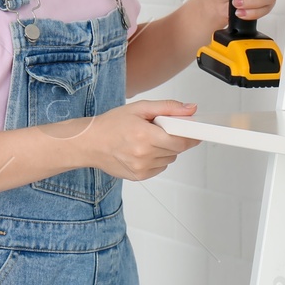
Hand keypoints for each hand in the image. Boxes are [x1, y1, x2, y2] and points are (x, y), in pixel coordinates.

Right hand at [72, 100, 202, 179]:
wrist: (90, 143)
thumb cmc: (111, 124)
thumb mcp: (140, 108)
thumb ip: (168, 108)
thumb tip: (191, 109)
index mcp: (145, 135)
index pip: (180, 140)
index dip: (190, 135)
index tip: (194, 131)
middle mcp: (143, 154)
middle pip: (177, 150)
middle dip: (176, 139)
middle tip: (165, 130)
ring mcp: (141, 167)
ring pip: (170, 159)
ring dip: (166, 149)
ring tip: (149, 139)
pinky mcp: (139, 176)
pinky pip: (160, 167)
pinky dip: (158, 158)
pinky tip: (144, 150)